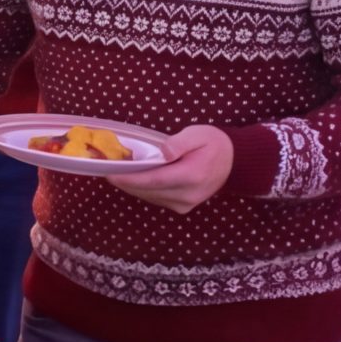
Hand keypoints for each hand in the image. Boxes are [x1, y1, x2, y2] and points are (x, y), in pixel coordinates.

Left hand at [109, 124, 234, 213]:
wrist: (234, 163)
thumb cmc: (214, 144)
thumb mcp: (198, 134)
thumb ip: (179, 142)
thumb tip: (164, 152)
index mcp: (192, 175)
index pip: (154, 180)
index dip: (129, 178)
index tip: (109, 173)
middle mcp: (188, 194)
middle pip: (148, 191)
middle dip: (125, 181)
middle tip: (106, 169)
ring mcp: (185, 203)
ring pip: (149, 197)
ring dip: (132, 186)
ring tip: (116, 172)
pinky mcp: (182, 207)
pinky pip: (156, 199)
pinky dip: (142, 189)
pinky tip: (133, 178)